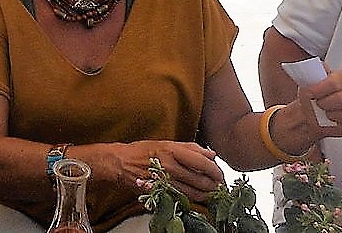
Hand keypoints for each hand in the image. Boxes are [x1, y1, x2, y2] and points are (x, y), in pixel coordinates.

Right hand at [107, 140, 222, 200]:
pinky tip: (197, 196)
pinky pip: (183, 199)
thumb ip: (190, 148)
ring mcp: (166, 182)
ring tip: (211, 191)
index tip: (219, 173)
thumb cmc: (142, 151)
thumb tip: (211, 153)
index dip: (216, 170)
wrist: (121, 163)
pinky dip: (194, 199)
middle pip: (201, 180)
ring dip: (206, 194)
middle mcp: (170, 167)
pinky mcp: (162, 193)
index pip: (202, 162)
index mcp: (172, 151)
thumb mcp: (166, 143)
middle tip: (218, 184)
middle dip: (214, 185)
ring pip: (194, 193)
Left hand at [297, 66, 341, 139]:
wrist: (310, 115)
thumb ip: (312, 72)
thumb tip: (315, 69)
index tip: (309, 93)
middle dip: (326, 103)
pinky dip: (339, 127)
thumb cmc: (312, 97)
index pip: (336, 82)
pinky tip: (332, 122)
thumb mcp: (308, 82)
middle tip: (318, 104)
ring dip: (332, 115)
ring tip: (324, 113)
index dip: (321, 89)